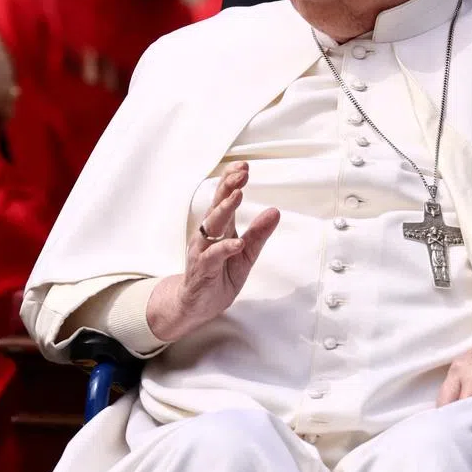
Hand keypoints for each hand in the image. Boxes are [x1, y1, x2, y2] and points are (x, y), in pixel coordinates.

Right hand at [147, 162, 279, 341]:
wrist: (197, 305)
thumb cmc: (220, 275)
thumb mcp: (246, 254)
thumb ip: (259, 234)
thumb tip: (274, 211)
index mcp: (219, 228)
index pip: (223, 198)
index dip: (232, 181)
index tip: (244, 166)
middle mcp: (207, 235)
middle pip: (216, 206)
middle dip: (228, 188)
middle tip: (241, 173)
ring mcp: (202, 251)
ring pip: (211, 226)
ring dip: (224, 210)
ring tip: (237, 196)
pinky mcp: (202, 270)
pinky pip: (212, 256)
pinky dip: (224, 248)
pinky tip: (236, 243)